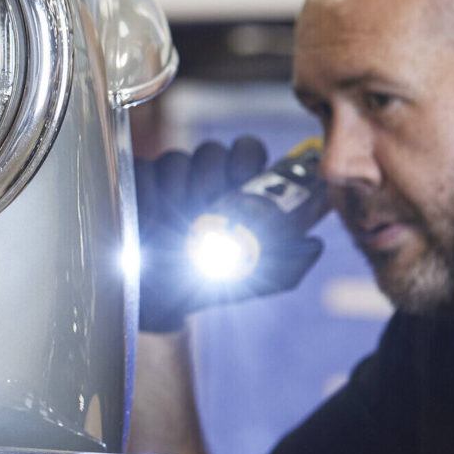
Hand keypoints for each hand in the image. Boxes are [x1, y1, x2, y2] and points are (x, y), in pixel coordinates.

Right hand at [134, 138, 325, 331]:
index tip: (241, 177)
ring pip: (178, 158)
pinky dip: (149, 194)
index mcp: (232, 193)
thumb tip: (316, 243)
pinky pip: (146, 169)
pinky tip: (147, 220)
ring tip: (172, 221)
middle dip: (210, 173)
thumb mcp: (246, 283)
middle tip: (204, 200)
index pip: (246, 153)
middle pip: (212, 150)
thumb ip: (286, 269)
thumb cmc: (199, 289)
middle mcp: (201, 181)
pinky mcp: (137, 181)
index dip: (246, 157)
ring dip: (178, 189)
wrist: (147, 303)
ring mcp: (166, 179)